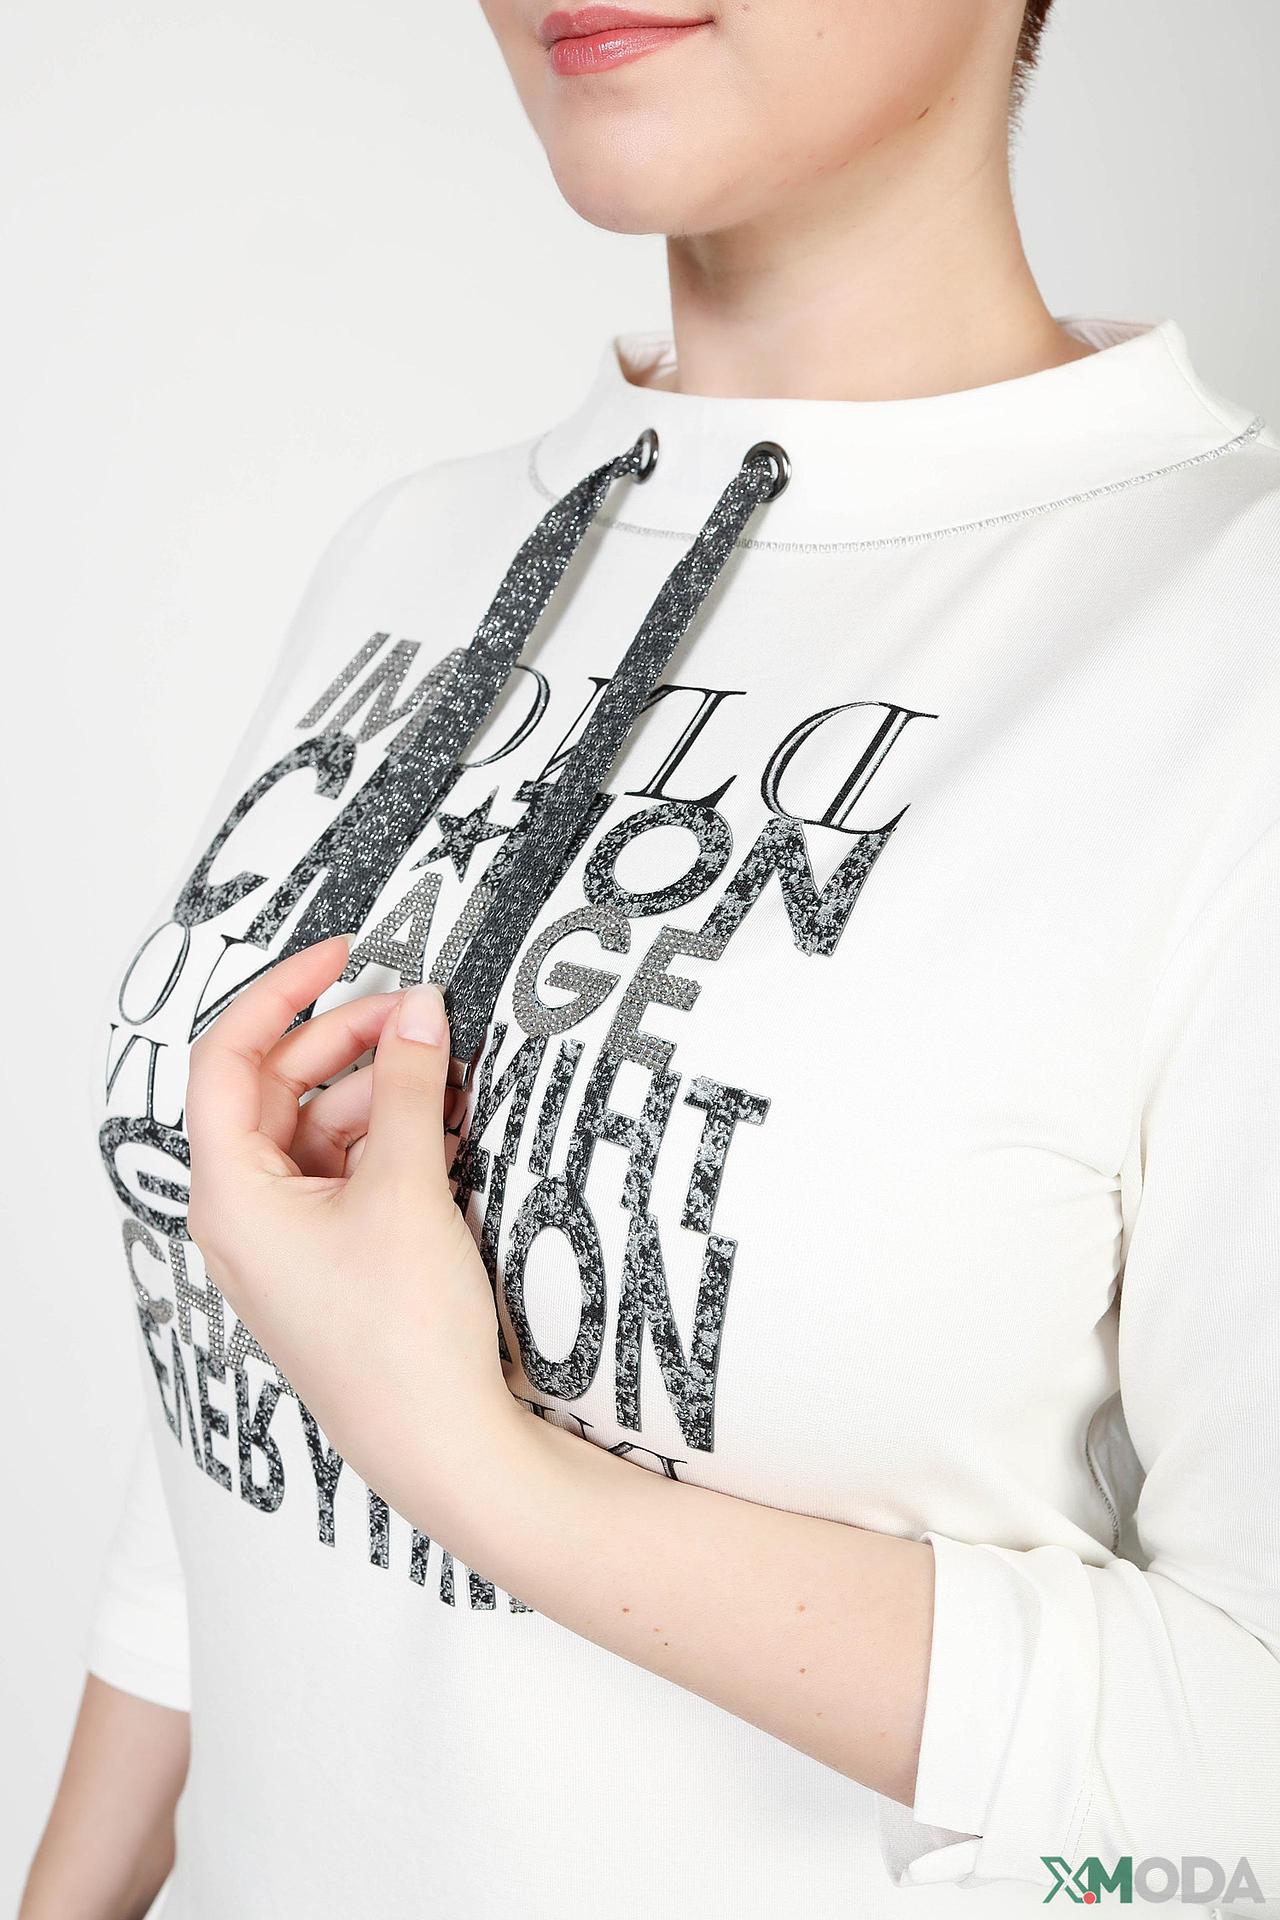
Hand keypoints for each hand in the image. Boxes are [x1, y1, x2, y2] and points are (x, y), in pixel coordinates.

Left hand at [184, 935, 518, 1520]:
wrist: (440, 1445)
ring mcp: (285, 1240)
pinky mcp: (327, 1261)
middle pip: (277, 1088)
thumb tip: (419, 1010)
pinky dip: (390, 1140)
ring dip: (379, 1092)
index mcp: (230, 1192)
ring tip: (448, 1076)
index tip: (345, 953)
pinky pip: (346, 1171)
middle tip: (421, 1012)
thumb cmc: (401, 1338)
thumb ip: (410, 1087)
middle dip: (348, 1041)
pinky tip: (443, 1126)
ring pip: (318, 1128)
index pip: (228, 1058)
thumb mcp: (407, 1188)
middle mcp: (243, 1213)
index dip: (282, 991)